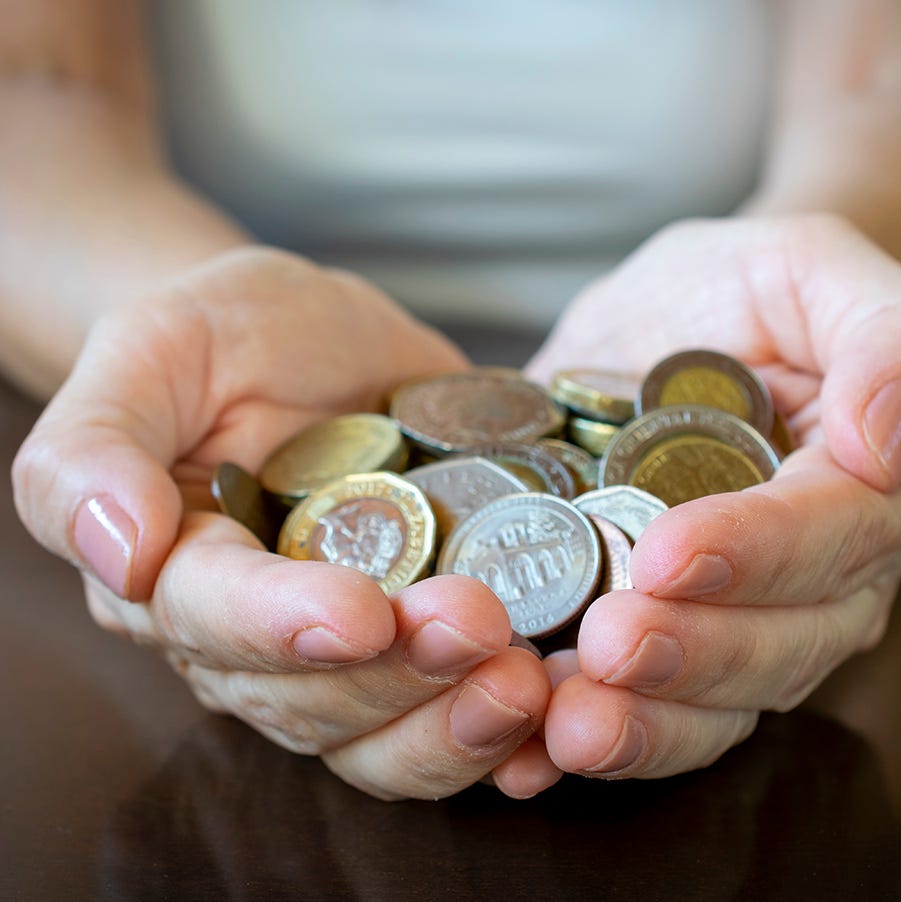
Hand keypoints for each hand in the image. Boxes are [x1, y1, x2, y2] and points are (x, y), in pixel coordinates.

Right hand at [13, 246, 556, 799]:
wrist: (312, 343)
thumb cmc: (223, 336)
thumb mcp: (152, 350)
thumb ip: (98, 443)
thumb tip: (115, 550)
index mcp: (178, 574)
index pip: (213, 621)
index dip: (285, 627)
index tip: (361, 613)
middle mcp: (256, 640)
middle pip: (313, 698)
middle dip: (397, 676)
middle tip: (482, 631)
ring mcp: (347, 653)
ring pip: (384, 734)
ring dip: (457, 723)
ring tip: (532, 684)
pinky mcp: (422, 643)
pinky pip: (451, 713)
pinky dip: (504, 730)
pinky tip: (559, 718)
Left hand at [526, 214, 900, 778]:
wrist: (682, 326)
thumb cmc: (750, 286)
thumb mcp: (816, 267)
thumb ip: (894, 339)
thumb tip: (894, 442)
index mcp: (874, 486)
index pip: (834, 533)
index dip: (758, 553)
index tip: (669, 556)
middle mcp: (826, 574)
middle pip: (781, 641)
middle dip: (695, 656)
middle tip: (608, 650)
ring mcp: (748, 619)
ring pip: (720, 701)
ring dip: (645, 724)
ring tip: (567, 727)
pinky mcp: (670, 638)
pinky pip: (651, 710)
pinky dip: (592, 736)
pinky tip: (525, 756)